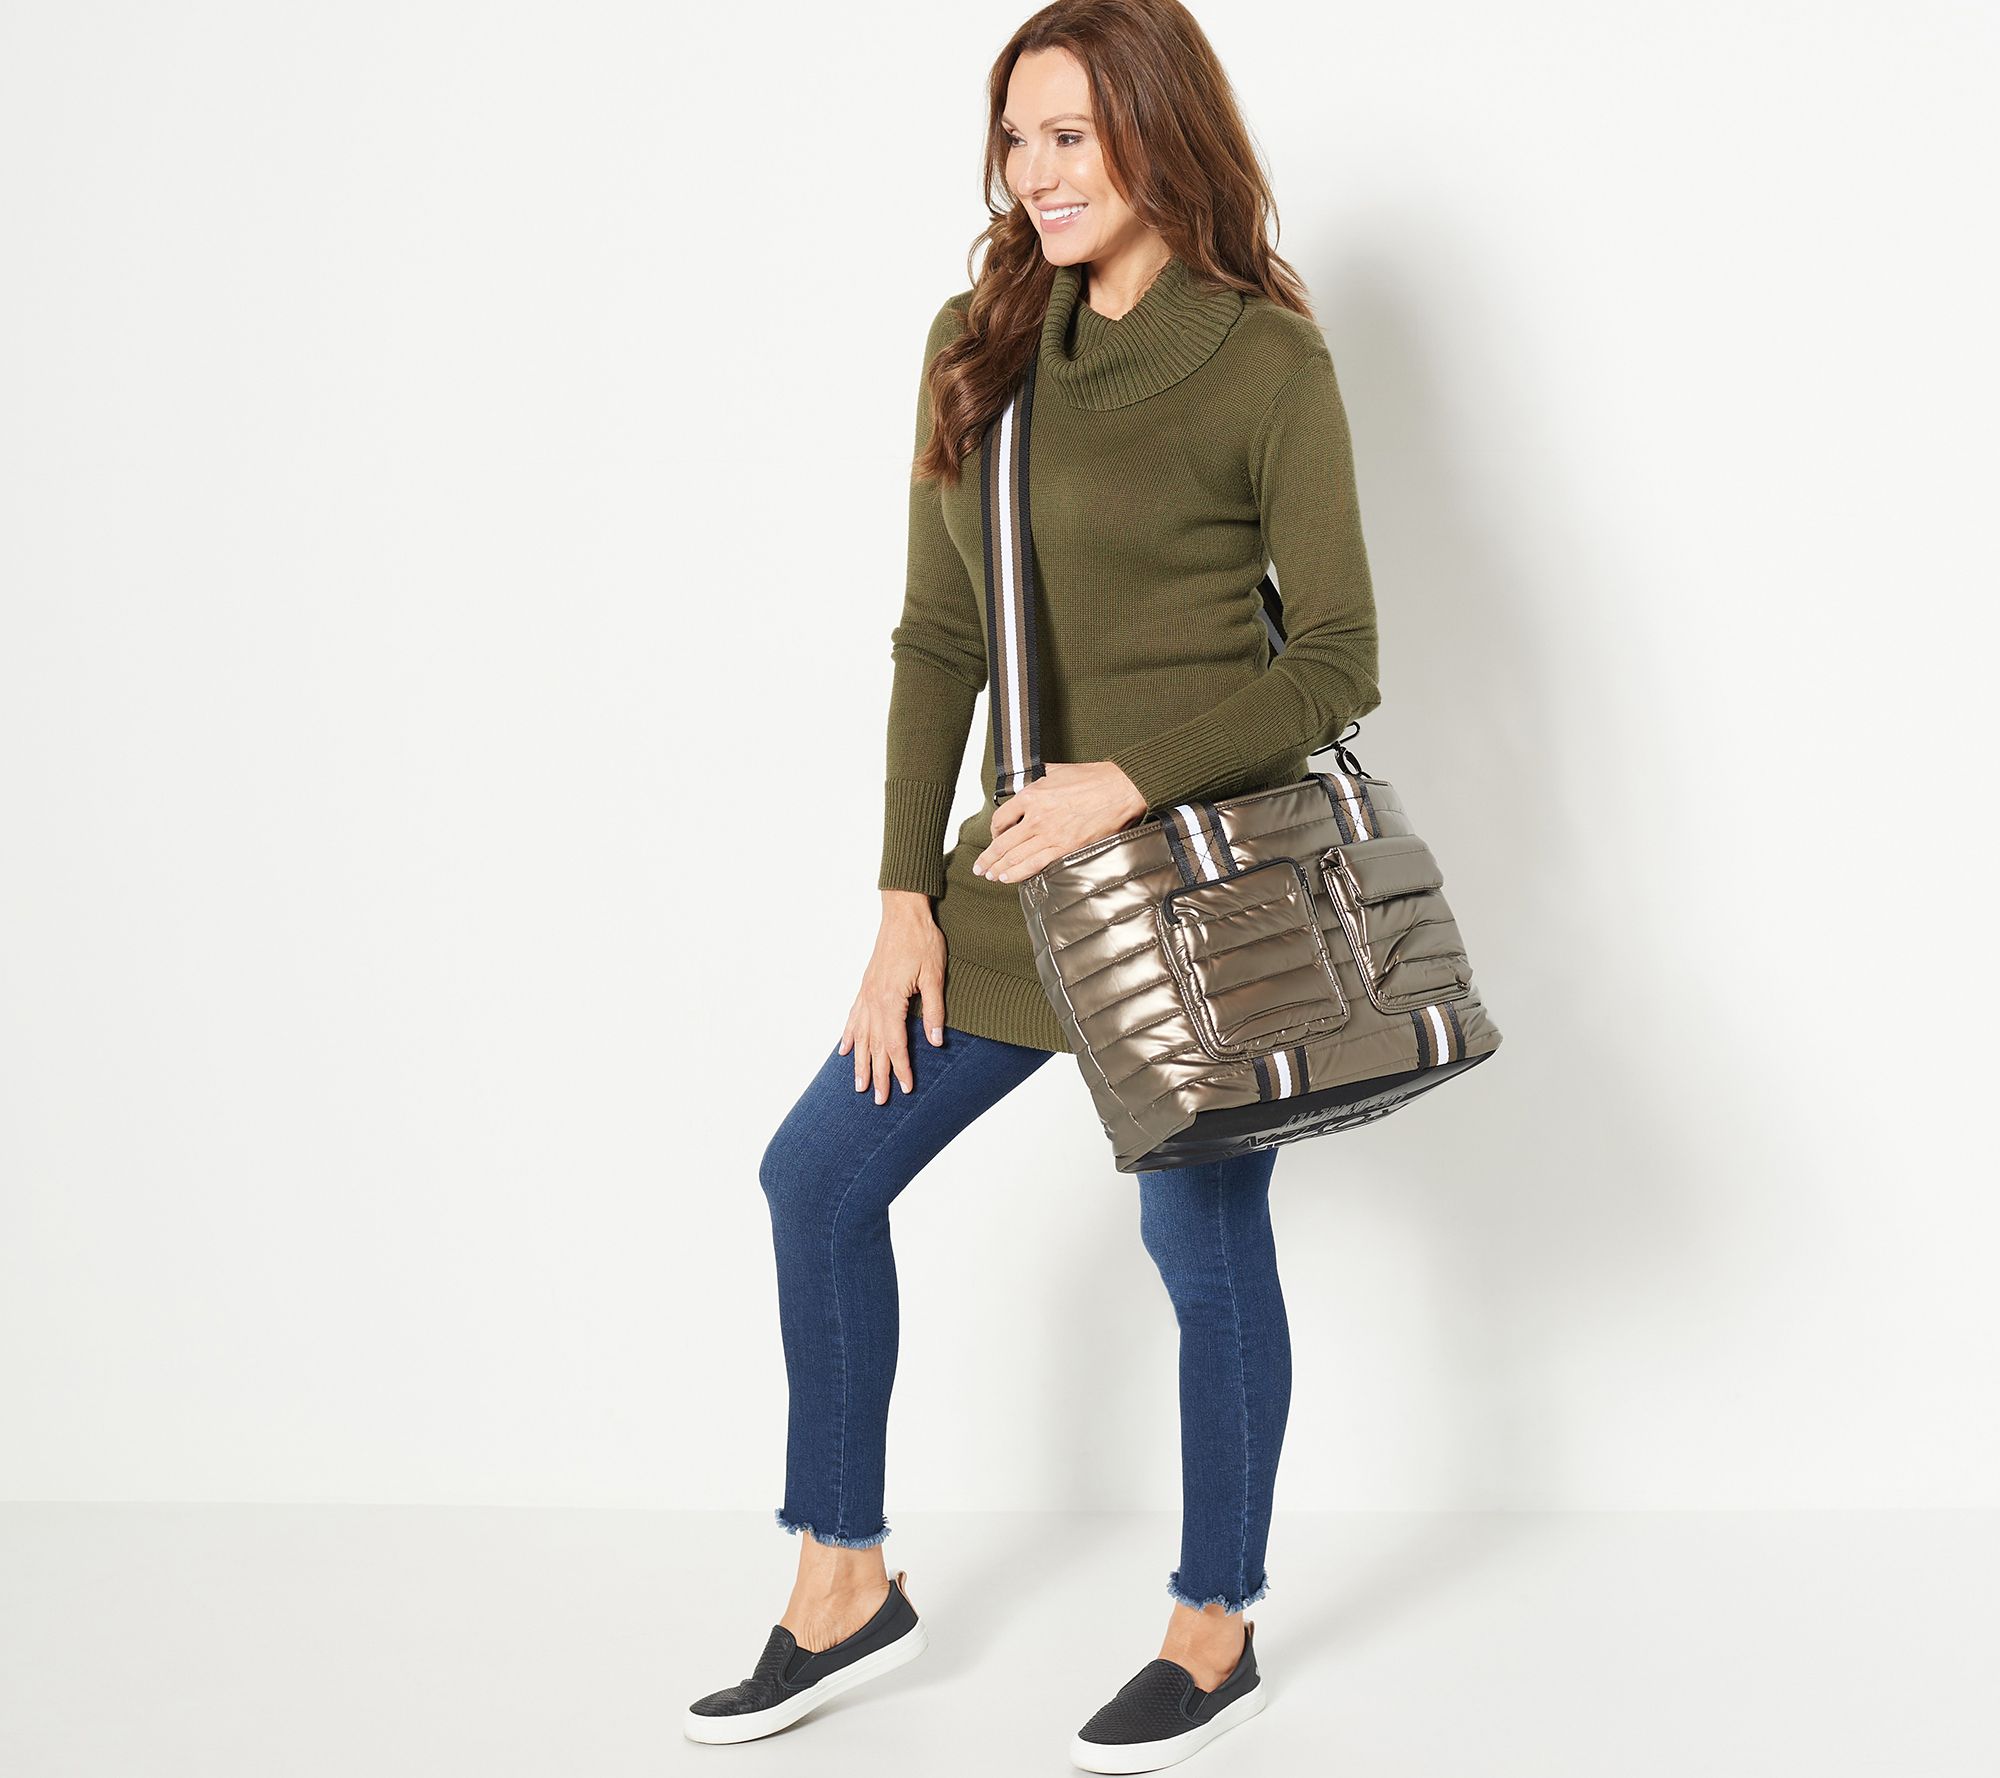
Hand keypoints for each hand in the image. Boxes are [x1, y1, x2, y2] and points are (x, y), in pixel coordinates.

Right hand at [838, 891, 947, 1102]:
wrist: (903, 913)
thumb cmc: (922, 941)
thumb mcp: (935, 976)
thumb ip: (933, 1011)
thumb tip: (935, 1041)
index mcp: (890, 1000)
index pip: (895, 1043)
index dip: (901, 1068)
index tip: (905, 1088)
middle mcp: (873, 1000)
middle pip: (875, 1045)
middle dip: (877, 1074)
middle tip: (878, 1100)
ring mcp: (866, 994)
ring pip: (860, 1036)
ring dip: (860, 1062)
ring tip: (858, 1086)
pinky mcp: (865, 986)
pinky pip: (853, 1017)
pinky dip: (848, 1036)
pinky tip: (844, 1050)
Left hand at [971, 761, 1146, 883]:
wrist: (1120, 790)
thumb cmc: (1094, 779)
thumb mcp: (1056, 770)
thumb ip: (1036, 777)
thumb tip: (1025, 781)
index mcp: (1032, 795)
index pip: (1000, 819)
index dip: (993, 831)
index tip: (994, 837)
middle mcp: (1036, 817)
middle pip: (1002, 843)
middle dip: (988, 858)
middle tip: (980, 866)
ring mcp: (1049, 835)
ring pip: (1014, 857)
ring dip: (998, 869)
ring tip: (990, 875)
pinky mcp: (1064, 848)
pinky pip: (1034, 865)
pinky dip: (1017, 874)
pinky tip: (1008, 878)